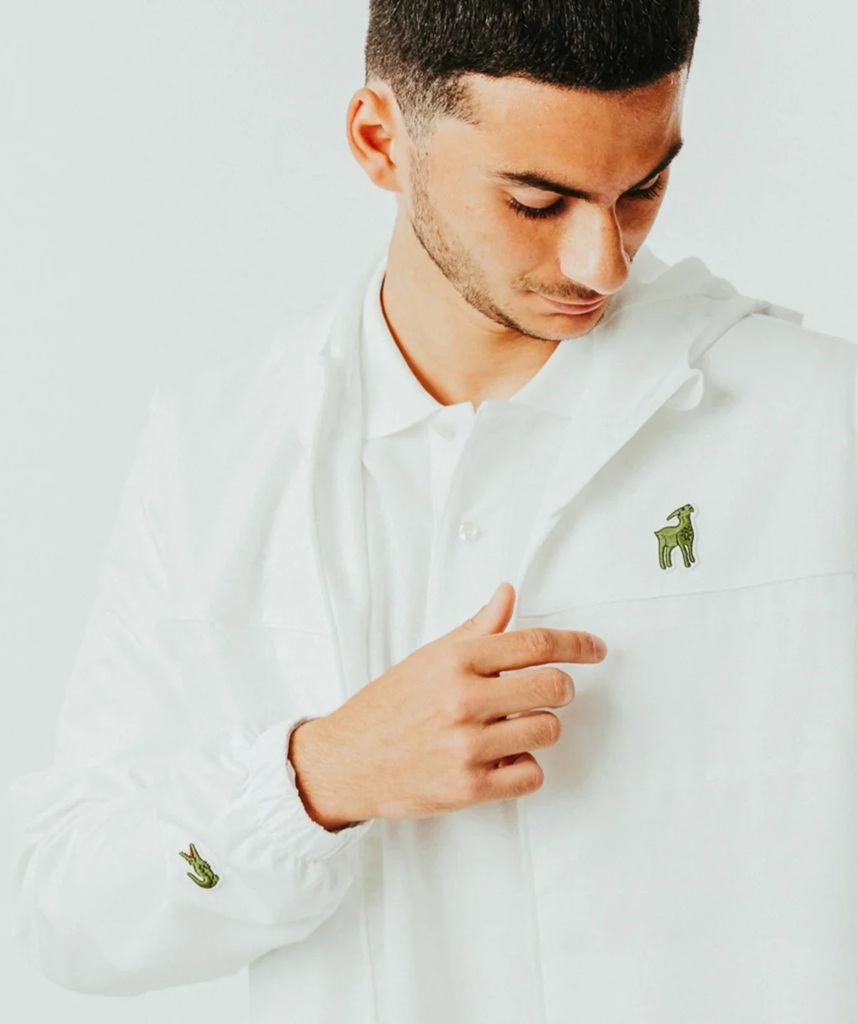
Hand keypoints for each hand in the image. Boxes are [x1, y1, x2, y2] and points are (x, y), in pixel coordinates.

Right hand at [287, 581, 607, 829]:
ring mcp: (466, 746)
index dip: (576, 644)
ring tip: (512, 728)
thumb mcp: (428, 658)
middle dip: (561, 689)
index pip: (534, 644)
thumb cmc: (386, 707)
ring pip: (547, 730)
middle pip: (552, 687)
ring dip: (540, 728)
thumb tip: (508, 594)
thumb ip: (476, 629)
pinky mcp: (467, 788)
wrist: (344, 762)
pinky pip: (531, 774)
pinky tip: (503, 758)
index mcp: (454, 661)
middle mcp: (463, 700)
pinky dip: (526, 766)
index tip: (595, 648)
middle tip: (549, 693)